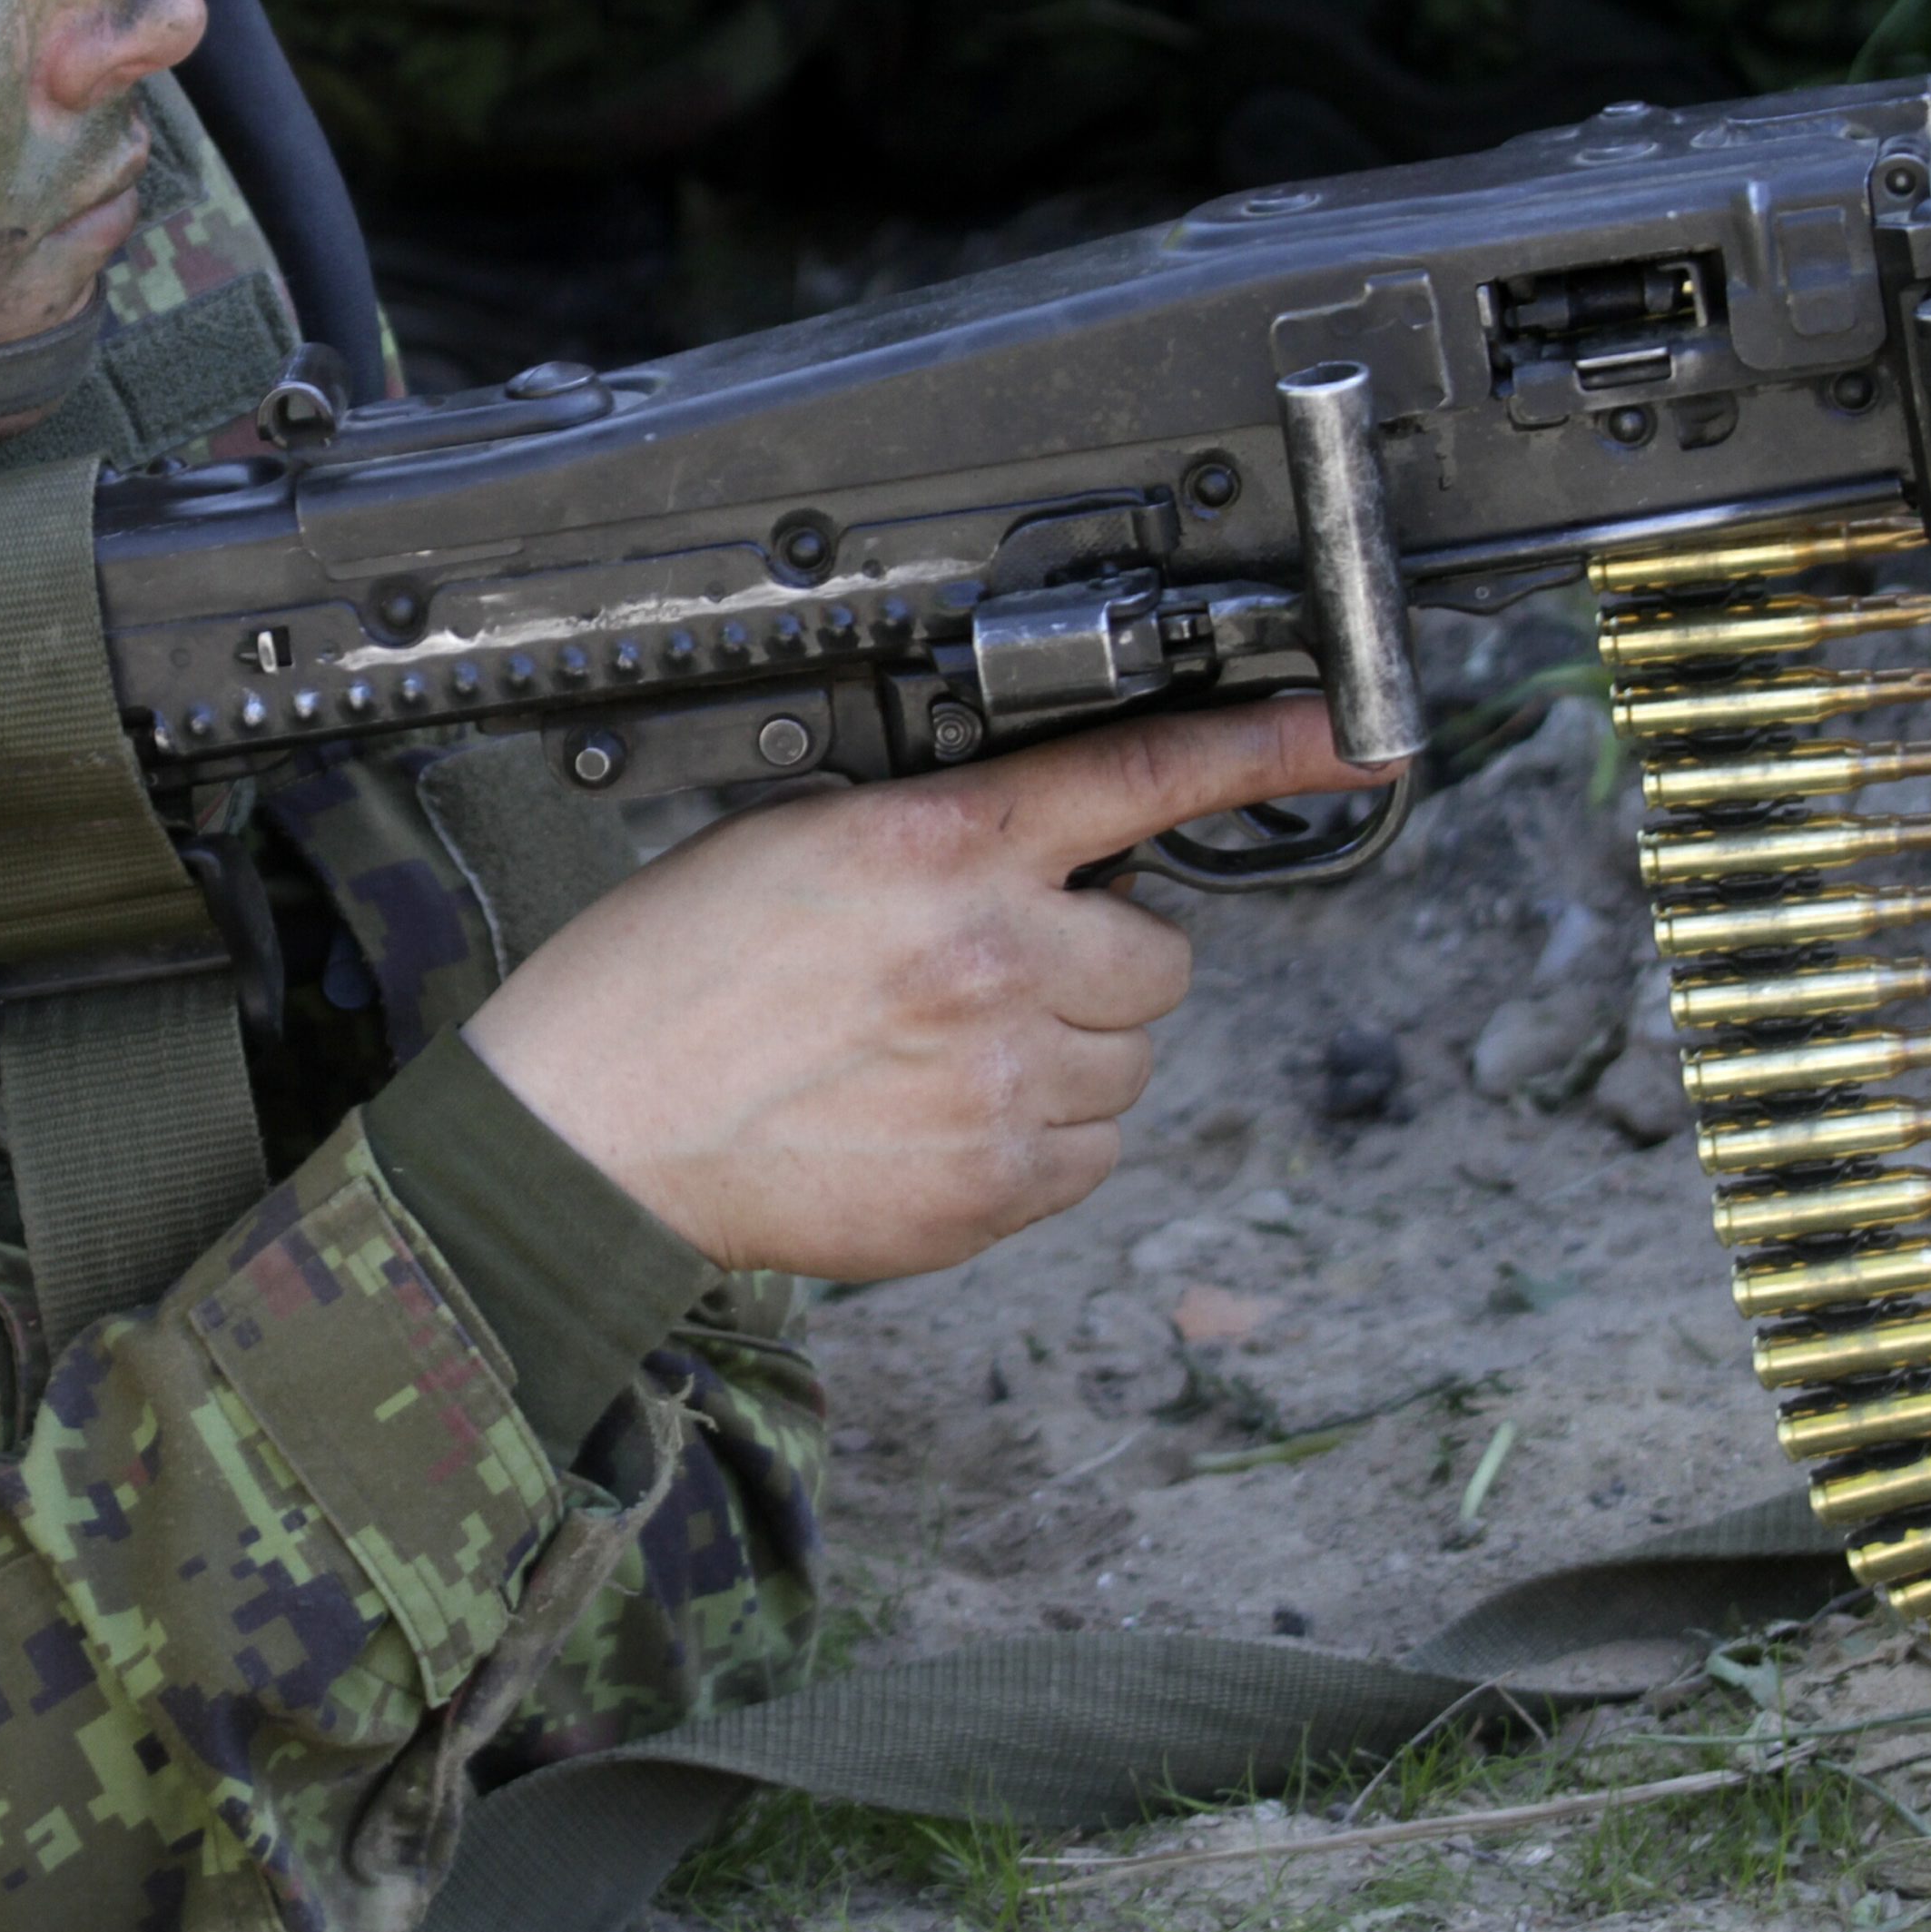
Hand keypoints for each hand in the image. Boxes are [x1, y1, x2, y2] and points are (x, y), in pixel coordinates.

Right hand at [464, 699, 1393, 1280]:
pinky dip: (1038, 1139)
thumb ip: (938, 833)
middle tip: (991, 971)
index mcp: (937, 847)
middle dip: (1095, 959)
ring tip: (940, 1056)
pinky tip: (935, 1121)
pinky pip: (1091, 1154)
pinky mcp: (990, 1189)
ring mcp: (1001, 1084)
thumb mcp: (793, 840)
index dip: (1262, 753)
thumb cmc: (659, 978)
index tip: (1344, 742)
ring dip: (1068, 1053)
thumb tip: (1039, 842)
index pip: (1142, 777)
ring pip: (1130, 1060)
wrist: (586, 1134)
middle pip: (1159, 956)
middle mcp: (991, 958)